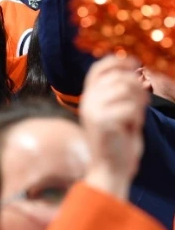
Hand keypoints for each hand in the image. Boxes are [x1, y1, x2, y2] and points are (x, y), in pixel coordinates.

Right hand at [80, 56, 148, 198]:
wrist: (111, 168)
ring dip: (138, 102)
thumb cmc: (118, 140)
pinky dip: (137, 117)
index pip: (98, 69)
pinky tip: (132, 127)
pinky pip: (129, 108)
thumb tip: (134, 71)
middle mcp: (87, 101)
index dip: (117, 61)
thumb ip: (120, 92)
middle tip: (143, 101)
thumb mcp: (117, 111)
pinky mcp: (102, 122)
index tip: (135, 64)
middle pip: (118, 77)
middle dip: (137, 86)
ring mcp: (93, 111)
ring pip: (125, 90)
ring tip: (137, 115)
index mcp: (88, 97)